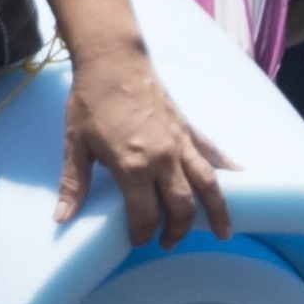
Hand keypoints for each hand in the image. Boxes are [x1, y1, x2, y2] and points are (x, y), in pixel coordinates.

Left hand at [57, 49, 231, 246]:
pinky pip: (213, 154)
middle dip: (178, 230)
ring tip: (223, 232)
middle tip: (168, 242)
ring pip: (208, 185)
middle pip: (182, 207)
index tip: (138, 241)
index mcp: (132, 166)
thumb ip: (73, 185)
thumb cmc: (91, 102)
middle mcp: (162, 158)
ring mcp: (180, 143)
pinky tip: (242, 181)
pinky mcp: (188, 129)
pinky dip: (228, 170)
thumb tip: (61, 219)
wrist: (113, 61)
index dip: (142, 234)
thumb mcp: (75, 145)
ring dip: (217, 212)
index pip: (145, 215)